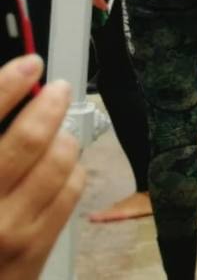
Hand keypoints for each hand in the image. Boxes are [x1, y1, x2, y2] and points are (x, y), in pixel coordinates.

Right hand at [0, 57, 84, 279]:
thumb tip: (7, 100)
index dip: (8, 86)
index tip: (28, 64)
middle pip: (30, 138)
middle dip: (50, 104)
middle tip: (56, 90)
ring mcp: (10, 232)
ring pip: (59, 162)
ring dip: (63, 137)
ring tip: (56, 132)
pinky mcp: (35, 251)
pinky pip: (70, 192)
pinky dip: (70, 170)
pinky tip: (58, 168)